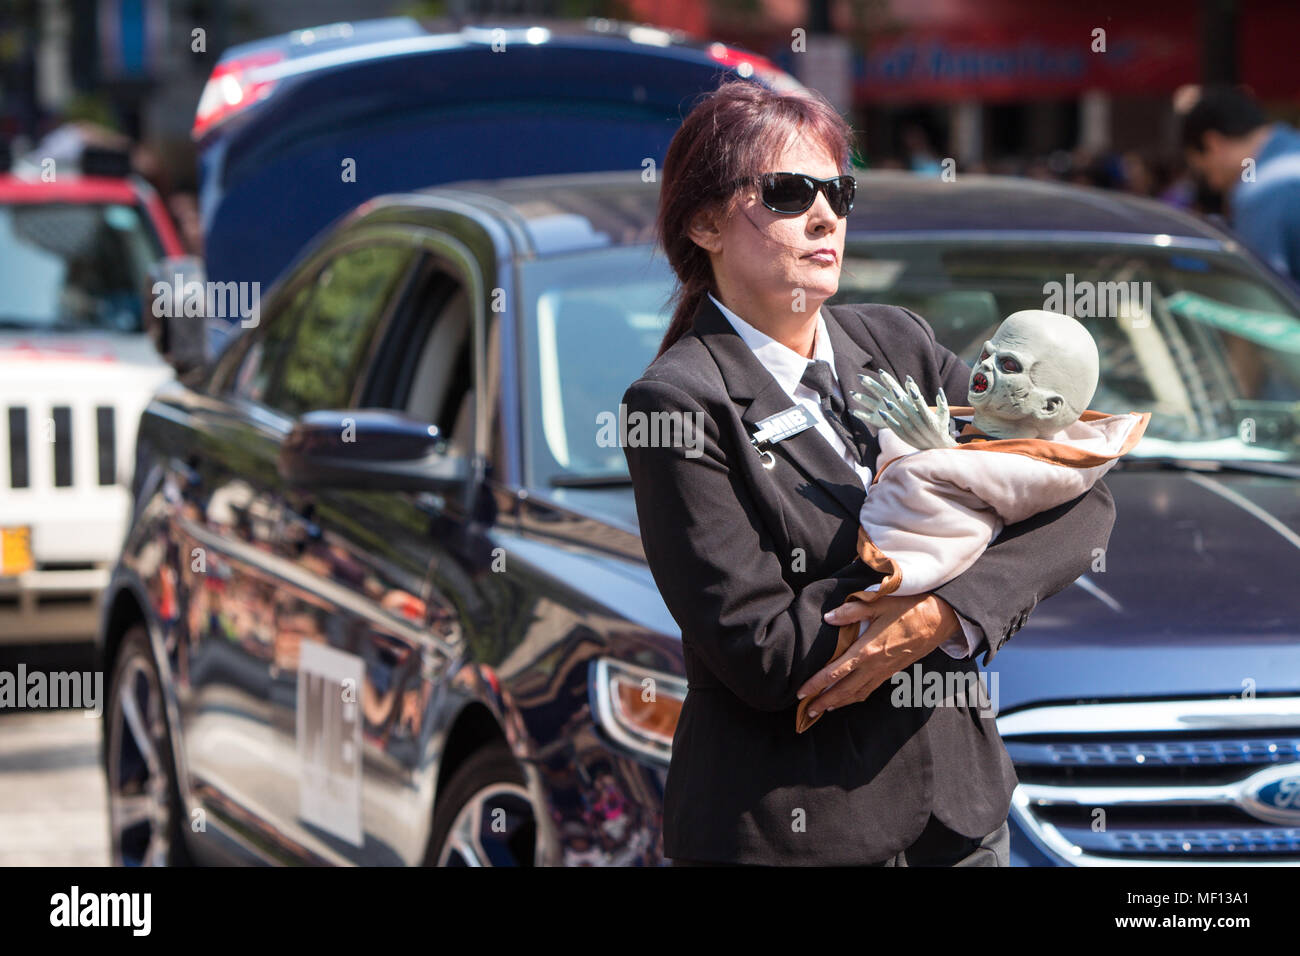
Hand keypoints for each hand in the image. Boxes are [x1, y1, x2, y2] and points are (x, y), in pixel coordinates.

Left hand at [796, 593, 961, 724]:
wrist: (940, 618)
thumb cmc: (909, 607)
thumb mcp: (879, 603)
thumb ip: (851, 611)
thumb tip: (828, 618)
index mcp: (868, 650)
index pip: (835, 672)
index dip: (817, 685)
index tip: (802, 693)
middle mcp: (875, 665)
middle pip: (844, 690)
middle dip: (824, 702)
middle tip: (806, 712)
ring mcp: (885, 670)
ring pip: (858, 693)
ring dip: (839, 703)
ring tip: (823, 709)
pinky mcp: (893, 671)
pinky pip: (870, 689)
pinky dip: (856, 696)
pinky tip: (849, 697)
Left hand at [850, 369, 956, 449]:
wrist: (936, 447)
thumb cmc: (940, 427)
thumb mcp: (944, 415)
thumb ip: (943, 402)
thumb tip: (939, 390)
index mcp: (930, 419)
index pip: (922, 406)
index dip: (915, 396)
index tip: (910, 386)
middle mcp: (921, 426)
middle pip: (909, 411)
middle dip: (902, 401)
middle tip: (893, 390)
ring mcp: (912, 432)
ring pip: (900, 419)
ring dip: (892, 410)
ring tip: (885, 400)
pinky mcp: (905, 437)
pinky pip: (894, 428)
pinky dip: (887, 420)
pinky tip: (881, 412)